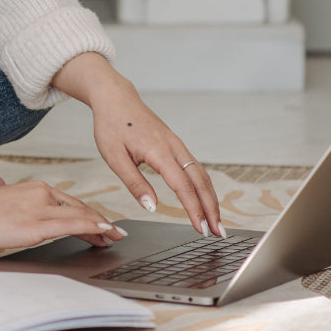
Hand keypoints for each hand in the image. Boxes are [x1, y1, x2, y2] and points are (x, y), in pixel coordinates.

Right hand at [0, 176, 125, 249]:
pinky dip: (94, 227)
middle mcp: (42, 194)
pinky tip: (106, 232)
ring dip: (102, 227)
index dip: (87, 213)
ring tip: (115, 236)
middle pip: (79, 208)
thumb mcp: (5, 205)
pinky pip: (74, 224)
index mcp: (33, 188)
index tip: (99, 222)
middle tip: (115, 232)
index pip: (68, 202)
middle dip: (100, 221)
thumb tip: (26, 221)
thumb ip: (22, 209)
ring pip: (81, 215)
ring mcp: (41, 208)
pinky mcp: (39, 224)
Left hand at [52, 52, 223, 237]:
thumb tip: (152, 207)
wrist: (115, 97)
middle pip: (201, 181)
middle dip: (212, 208)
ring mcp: (177, 144)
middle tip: (219, 233)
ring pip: (201, 174)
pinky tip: (204, 199)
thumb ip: (134, 183)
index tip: (201, 229)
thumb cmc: (111, 125)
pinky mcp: (175, 144)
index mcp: (158, 151)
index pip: (182, 186)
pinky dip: (203, 186)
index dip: (193, 209)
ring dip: (211, 198)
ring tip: (216, 221)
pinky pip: (195, 167)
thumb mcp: (114, 157)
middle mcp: (174, 147)